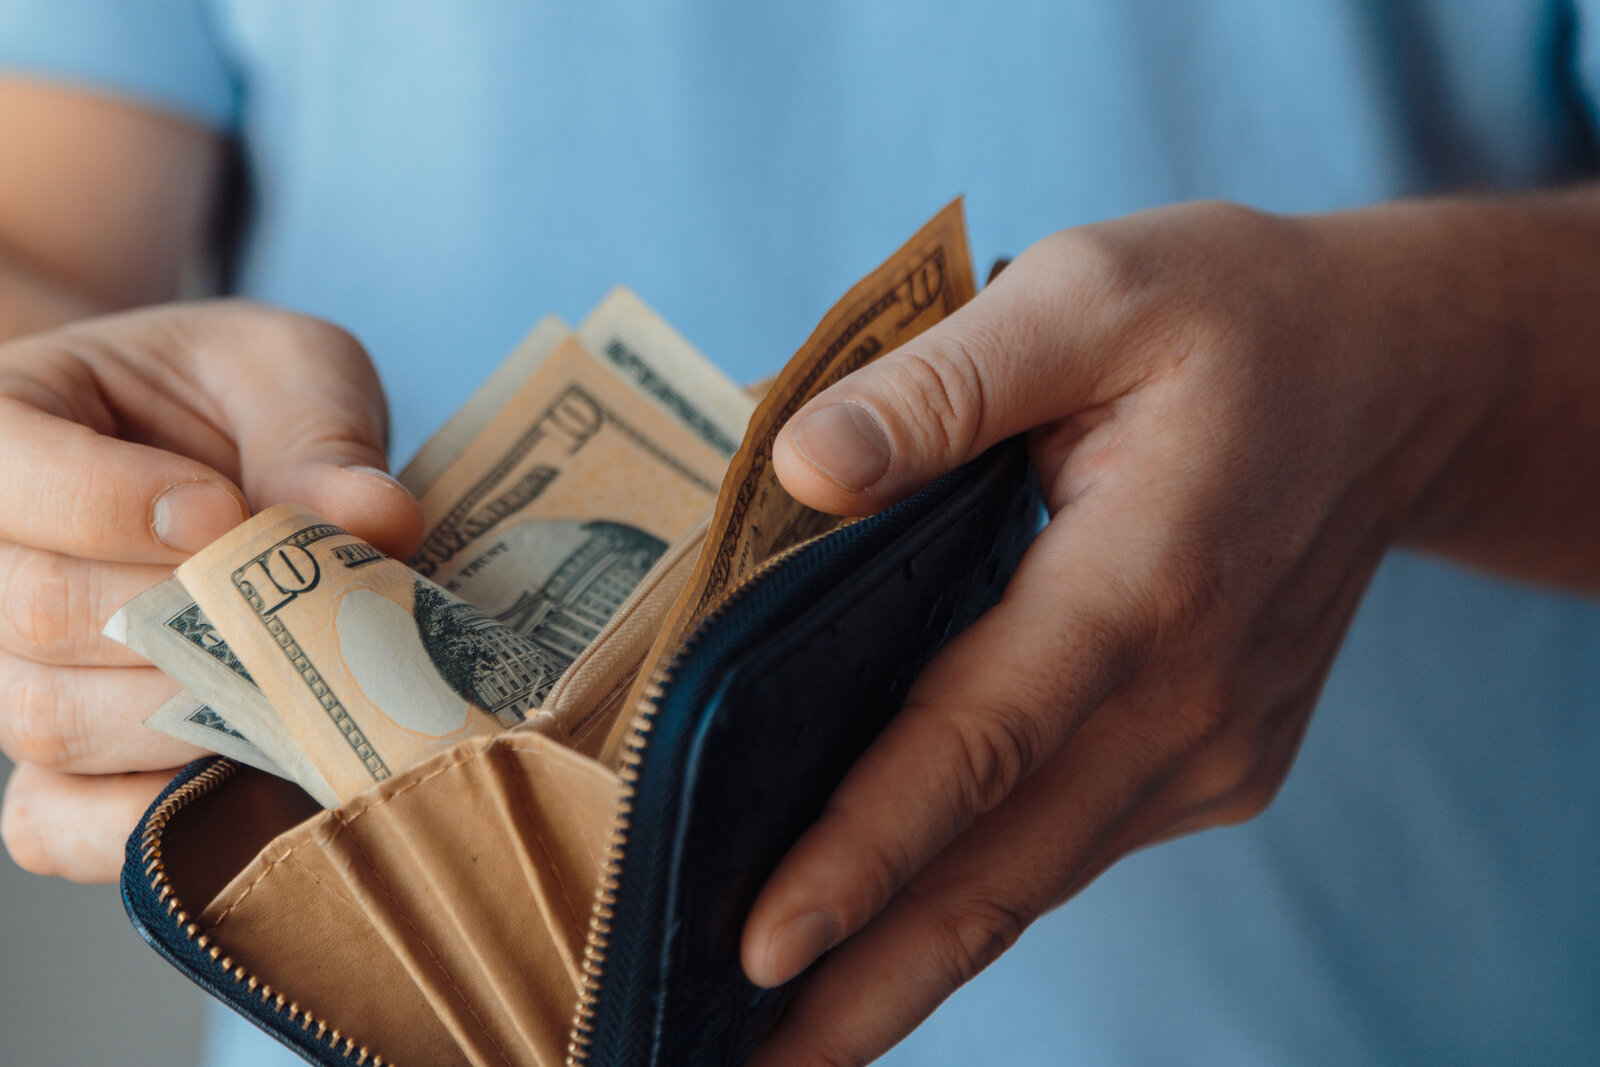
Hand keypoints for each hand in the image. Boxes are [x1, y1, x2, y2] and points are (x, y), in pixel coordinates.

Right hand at [0, 301, 421, 881]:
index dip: (111, 504)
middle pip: (38, 612)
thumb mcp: (295, 371)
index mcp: (8, 418)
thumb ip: (320, 434)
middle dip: (187, 619)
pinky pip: (52, 821)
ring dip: (192, 712)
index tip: (227, 513)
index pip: (8, 472)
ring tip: (307, 685)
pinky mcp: (56, 757)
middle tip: (303, 614)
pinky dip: (142, 820)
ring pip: (52, 720)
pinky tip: (242, 783)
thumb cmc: (246, 396)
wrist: (230, 447)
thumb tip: (377, 521)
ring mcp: (10, 666)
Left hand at [741, 200, 1500, 1062]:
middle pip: (1001, 870)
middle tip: (749, 1063)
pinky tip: (898, 921)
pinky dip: (983, 890)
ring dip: (914, 964)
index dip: (863, 850)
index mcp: (1140, 578)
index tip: (763, 948)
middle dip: (870, 982)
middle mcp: (1186, 695)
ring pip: (1037, 878)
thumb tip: (804, 466)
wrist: (1396, 382)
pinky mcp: (1218, 762)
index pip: (974, 741)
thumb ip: (942, 383)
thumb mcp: (1088, 292)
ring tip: (793, 1034)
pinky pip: (1077, 841)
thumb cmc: (1233, 320)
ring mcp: (1212, 746)